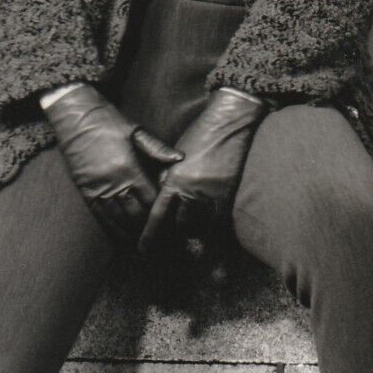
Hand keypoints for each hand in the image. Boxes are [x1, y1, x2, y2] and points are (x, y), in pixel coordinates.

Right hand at [41, 83, 182, 244]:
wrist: (75, 116)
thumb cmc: (108, 121)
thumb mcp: (136, 131)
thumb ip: (157, 149)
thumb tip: (180, 159)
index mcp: (130, 168)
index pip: (151, 199)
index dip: (162, 212)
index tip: (173, 221)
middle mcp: (114, 182)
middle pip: (137, 214)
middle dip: (151, 227)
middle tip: (165, 238)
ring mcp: (98, 188)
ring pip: (119, 219)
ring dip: (133, 232)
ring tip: (146, 242)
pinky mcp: (86, 191)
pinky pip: (101, 216)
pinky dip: (113, 229)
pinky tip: (123, 237)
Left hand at [138, 88, 268, 253]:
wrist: (227, 123)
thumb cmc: (199, 136)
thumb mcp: (175, 158)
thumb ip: (167, 180)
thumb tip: (162, 200)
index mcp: (174, 179)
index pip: (158, 215)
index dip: (149, 235)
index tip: (142, 249)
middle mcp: (192, 190)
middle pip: (179, 225)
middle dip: (173, 233)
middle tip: (169, 238)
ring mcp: (212, 193)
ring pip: (199, 225)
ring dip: (193, 230)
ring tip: (188, 231)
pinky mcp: (229, 194)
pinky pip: (218, 221)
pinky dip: (211, 226)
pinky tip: (207, 227)